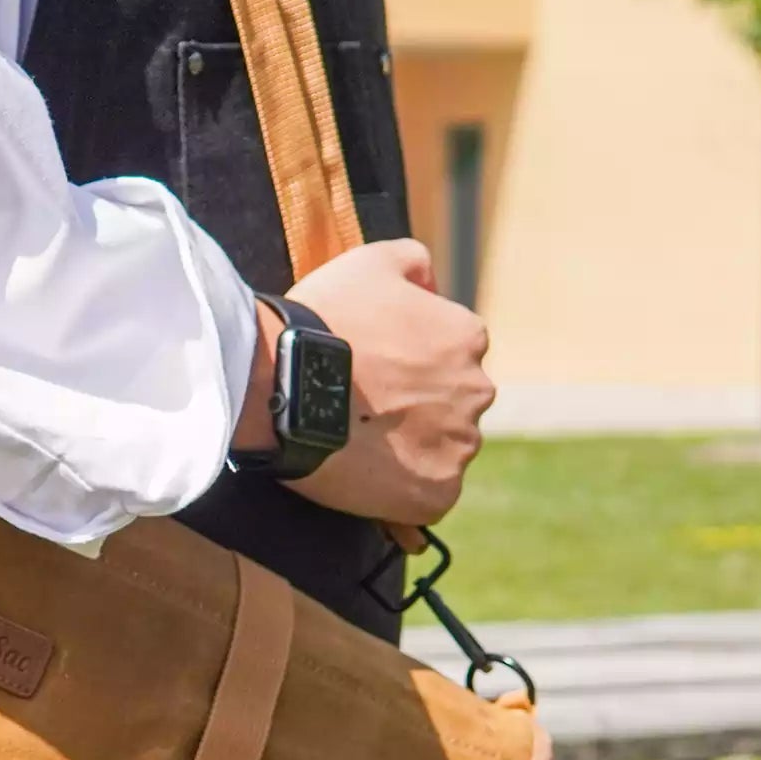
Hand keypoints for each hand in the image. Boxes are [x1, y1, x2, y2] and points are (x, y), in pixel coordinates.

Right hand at [233, 239, 493, 526]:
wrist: (283, 381)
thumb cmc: (322, 320)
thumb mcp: (368, 262)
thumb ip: (412, 261)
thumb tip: (431, 280)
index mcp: (466, 338)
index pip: (450, 356)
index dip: (407, 365)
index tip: (372, 371)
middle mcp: (476, 390)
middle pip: (450, 405)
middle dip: (414, 407)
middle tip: (359, 408)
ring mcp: (458, 446)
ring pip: (439, 451)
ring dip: (407, 449)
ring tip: (354, 442)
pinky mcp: (434, 494)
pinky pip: (425, 498)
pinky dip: (400, 492)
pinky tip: (362, 474)